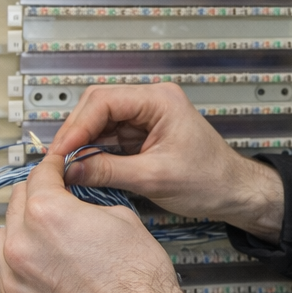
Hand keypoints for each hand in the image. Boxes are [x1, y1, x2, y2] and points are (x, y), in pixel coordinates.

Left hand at [0, 154, 198, 292]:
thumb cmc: (139, 280)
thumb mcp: (122, 218)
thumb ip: (85, 205)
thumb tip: (75, 206)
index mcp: (47, 213)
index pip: (39, 175)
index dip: (53, 166)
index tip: (56, 166)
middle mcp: (22, 244)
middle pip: (16, 203)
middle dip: (37, 195)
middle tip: (55, 197)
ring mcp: (15, 279)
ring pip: (5, 238)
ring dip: (23, 229)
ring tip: (48, 234)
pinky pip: (8, 273)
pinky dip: (22, 263)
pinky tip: (46, 265)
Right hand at [52, 83, 285, 241]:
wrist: (233, 192)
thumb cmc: (209, 180)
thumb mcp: (154, 178)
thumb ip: (109, 171)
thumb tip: (71, 169)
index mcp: (159, 100)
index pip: (104, 101)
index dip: (77, 125)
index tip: (60, 151)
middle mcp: (151, 102)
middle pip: (98, 107)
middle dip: (76, 133)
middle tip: (58, 160)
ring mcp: (146, 117)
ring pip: (100, 123)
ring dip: (83, 144)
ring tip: (66, 167)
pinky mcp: (143, 134)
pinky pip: (110, 137)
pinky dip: (95, 152)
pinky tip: (83, 167)